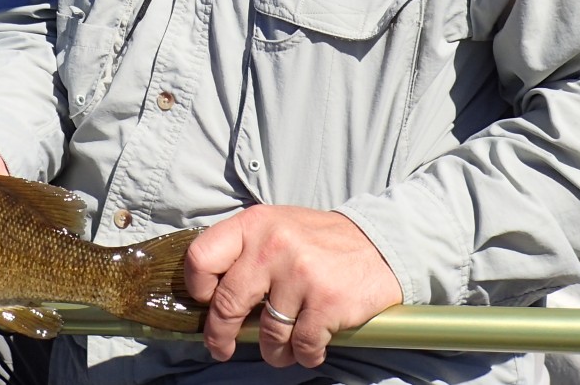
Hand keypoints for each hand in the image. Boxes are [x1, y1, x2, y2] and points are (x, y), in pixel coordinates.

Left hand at [183, 205, 403, 368]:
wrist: (381, 244)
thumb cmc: (319, 242)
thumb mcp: (276, 227)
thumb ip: (244, 251)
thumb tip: (209, 296)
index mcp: (254, 224)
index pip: (201, 257)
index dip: (198, 287)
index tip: (207, 302)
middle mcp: (273, 246)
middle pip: (227, 303)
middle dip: (220, 335)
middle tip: (222, 347)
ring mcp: (301, 274)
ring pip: (267, 334)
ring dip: (272, 350)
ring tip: (281, 348)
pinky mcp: (327, 303)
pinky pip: (301, 346)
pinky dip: (304, 355)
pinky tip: (309, 348)